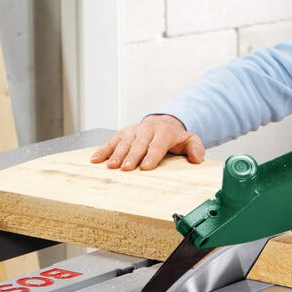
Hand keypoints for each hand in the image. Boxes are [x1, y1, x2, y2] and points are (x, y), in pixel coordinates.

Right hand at [89, 114, 205, 170]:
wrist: (163, 123)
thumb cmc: (175, 137)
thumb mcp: (190, 140)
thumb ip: (196, 148)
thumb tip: (196, 158)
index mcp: (164, 132)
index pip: (158, 144)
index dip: (152, 155)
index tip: (145, 167)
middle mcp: (146, 129)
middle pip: (139, 144)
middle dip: (132, 156)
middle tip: (126, 168)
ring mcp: (133, 131)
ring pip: (124, 142)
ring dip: (116, 154)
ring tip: (111, 166)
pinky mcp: (122, 134)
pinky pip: (111, 142)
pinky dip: (102, 150)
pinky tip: (95, 160)